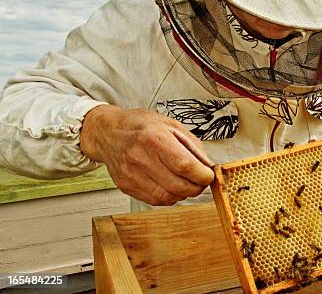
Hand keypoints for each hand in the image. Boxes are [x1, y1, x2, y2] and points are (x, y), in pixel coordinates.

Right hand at [80, 105, 214, 205]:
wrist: (108, 132)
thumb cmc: (141, 126)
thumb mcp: (171, 125)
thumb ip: (193, 146)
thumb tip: (208, 166)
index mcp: (155, 138)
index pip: (185, 165)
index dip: (202, 175)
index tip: (209, 175)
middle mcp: (141, 158)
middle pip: (178, 185)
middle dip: (197, 187)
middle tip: (201, 181)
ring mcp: (132, 174)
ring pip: (168, 197)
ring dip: (183, 194)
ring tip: (186, 183)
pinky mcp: (126, 186)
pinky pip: (155, 200)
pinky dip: (169, 197)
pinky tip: (171, 186)